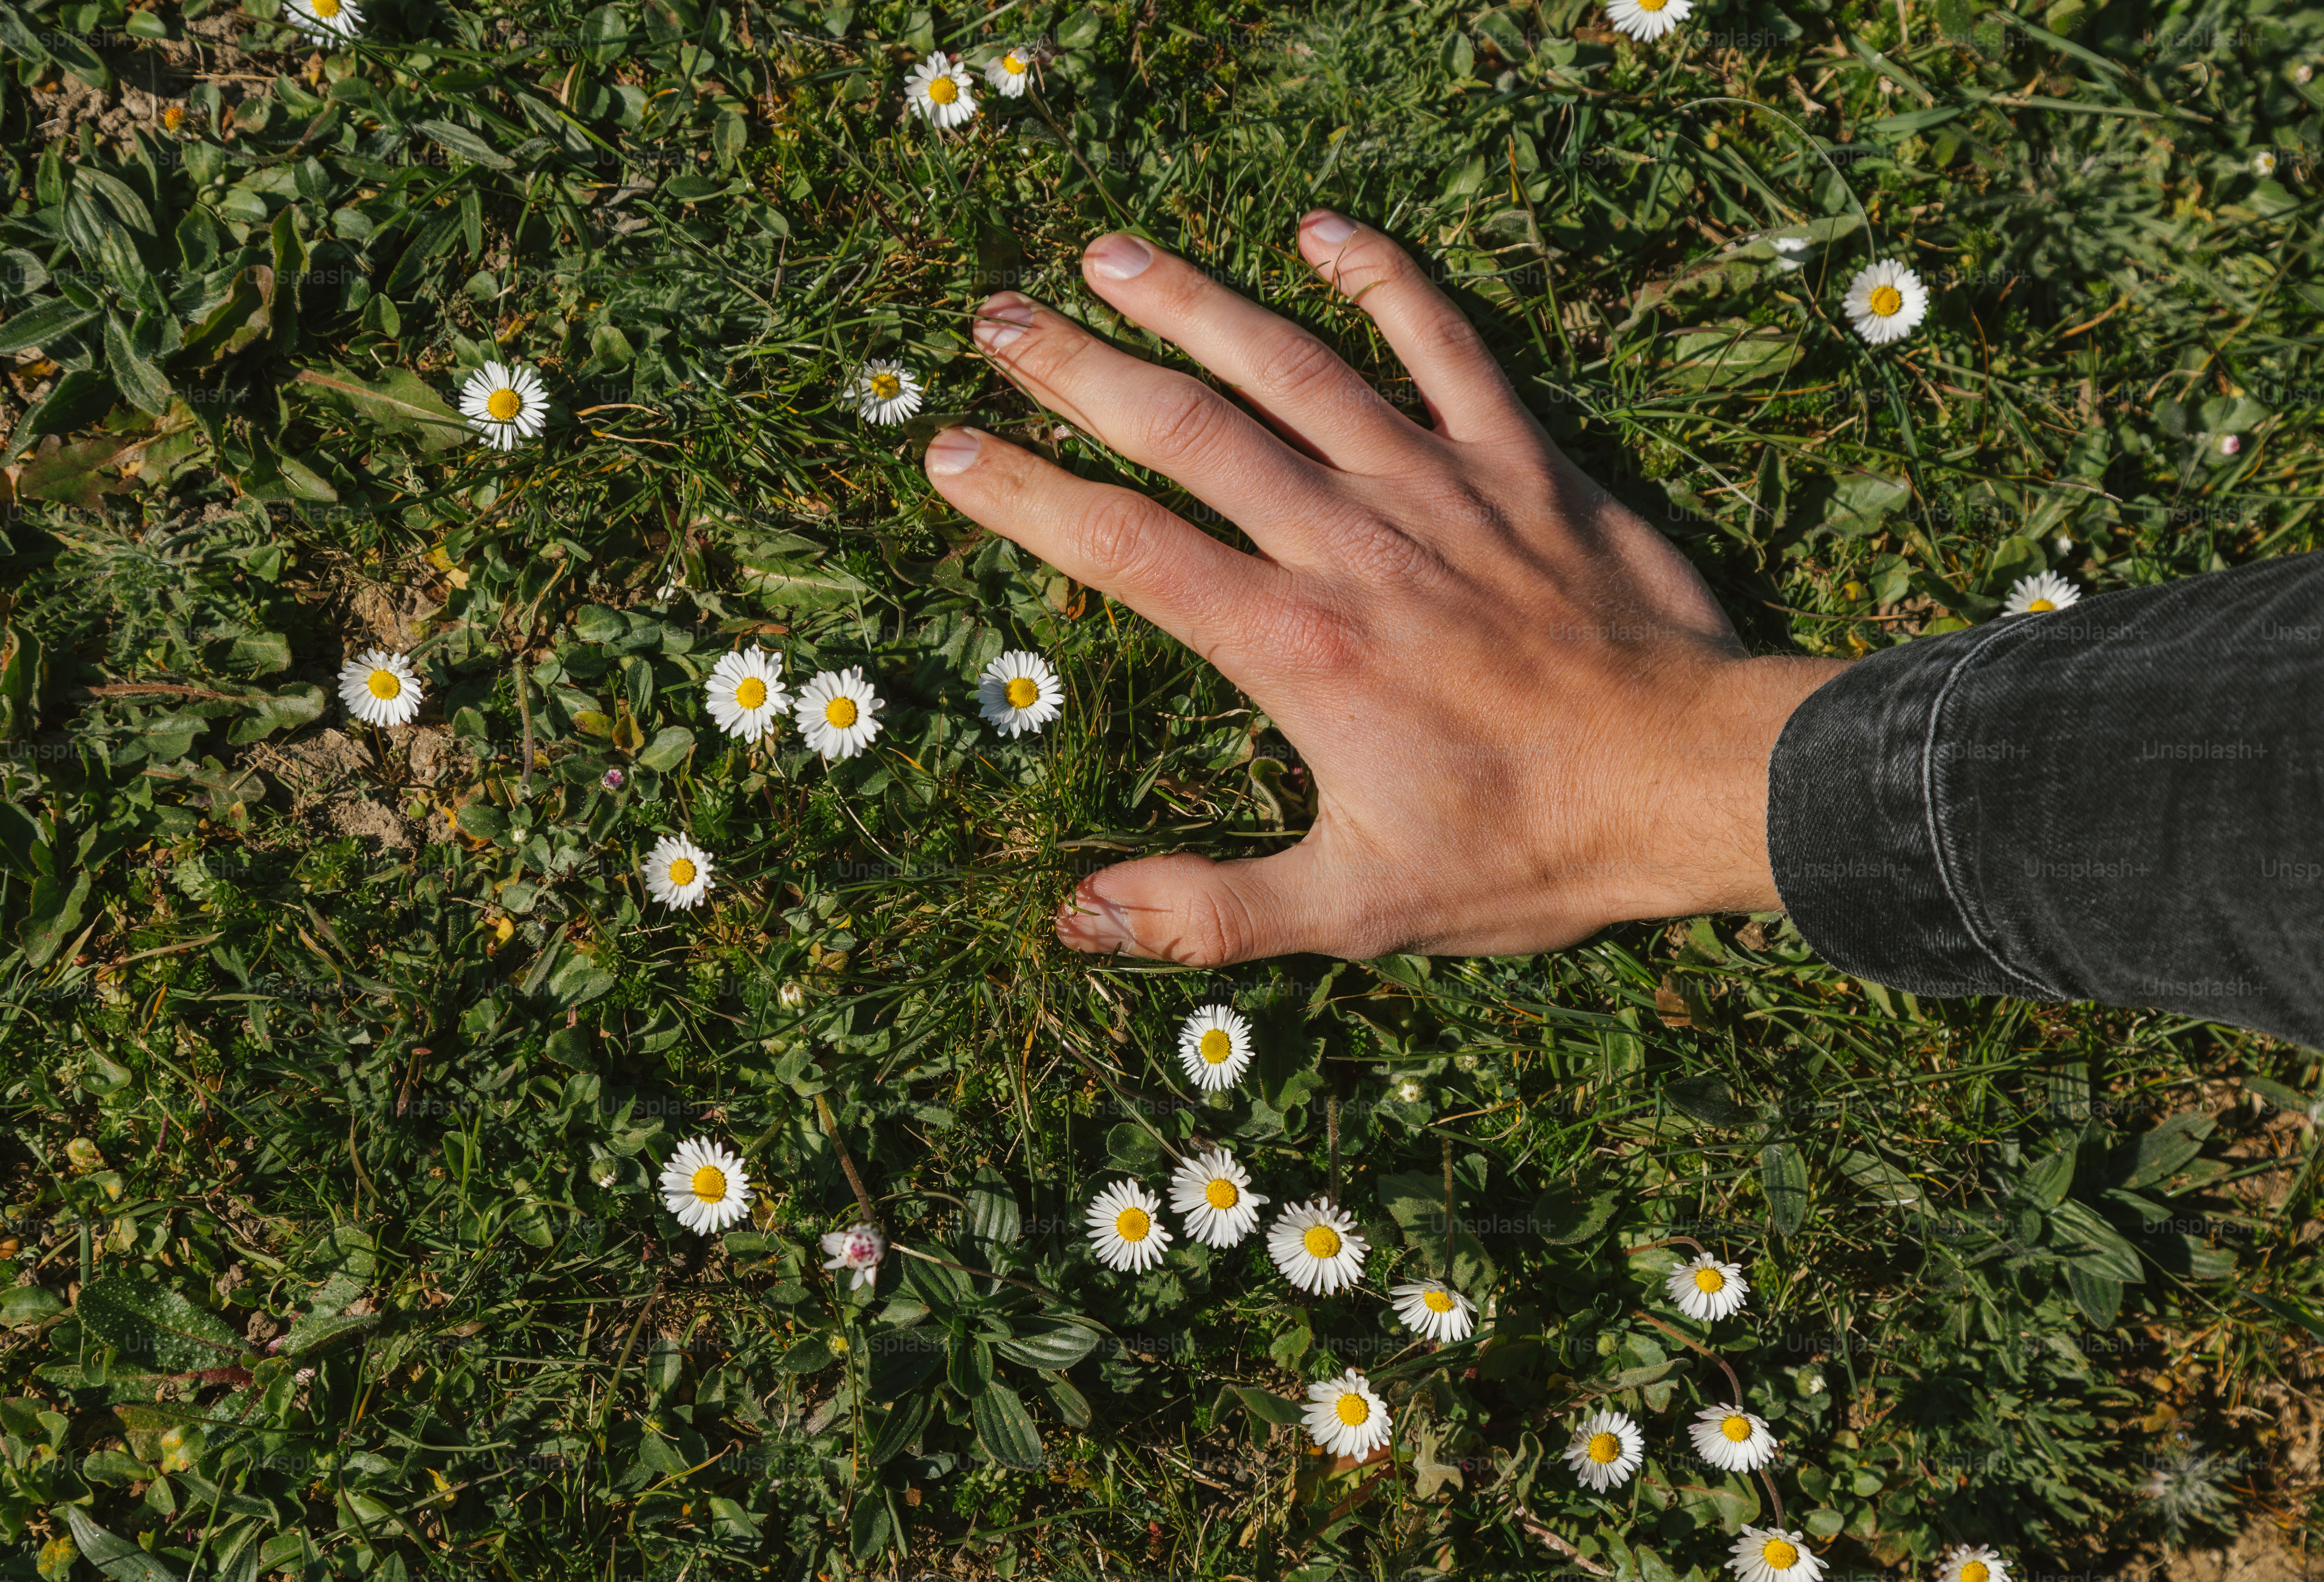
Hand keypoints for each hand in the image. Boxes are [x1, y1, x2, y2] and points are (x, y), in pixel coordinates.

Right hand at [921, 210, 1850, 965]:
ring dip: (1193, 303)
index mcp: (1295, 647)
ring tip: (1108, 255)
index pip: (1123, 548)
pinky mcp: (1523, 463)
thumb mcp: (1356, 910)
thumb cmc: (1530, 850)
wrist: (1696, 785)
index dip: (1023, 494)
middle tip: (993, 321)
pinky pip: (1446, 346)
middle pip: (1185, 429)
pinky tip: (1324, 231)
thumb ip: (1209, 912)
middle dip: (1076, 368)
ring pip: (1292, 366)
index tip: (947, 450)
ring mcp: (1437, 488)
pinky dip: (1386, 282)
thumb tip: (1079, 919)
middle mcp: (1349, 544)